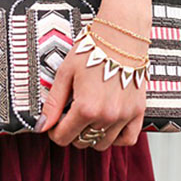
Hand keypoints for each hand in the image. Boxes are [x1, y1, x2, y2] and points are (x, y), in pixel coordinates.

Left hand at [37, 6, 150, 149]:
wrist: (122, 36)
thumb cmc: (92, 50)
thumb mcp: (65, 73)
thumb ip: (53, 103)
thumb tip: (42, 126)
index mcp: (86, 107)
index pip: (63, 137)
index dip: (54, 132)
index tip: (56, 122)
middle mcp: (106, 116)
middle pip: (82, 142)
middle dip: (72, 132)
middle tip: (72, 115)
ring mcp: (124, 116)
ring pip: (102, 144)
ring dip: (92, 135)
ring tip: (89, 119)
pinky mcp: (138, 112)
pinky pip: (128, 139)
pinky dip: (117, 138)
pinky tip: (108, 126)